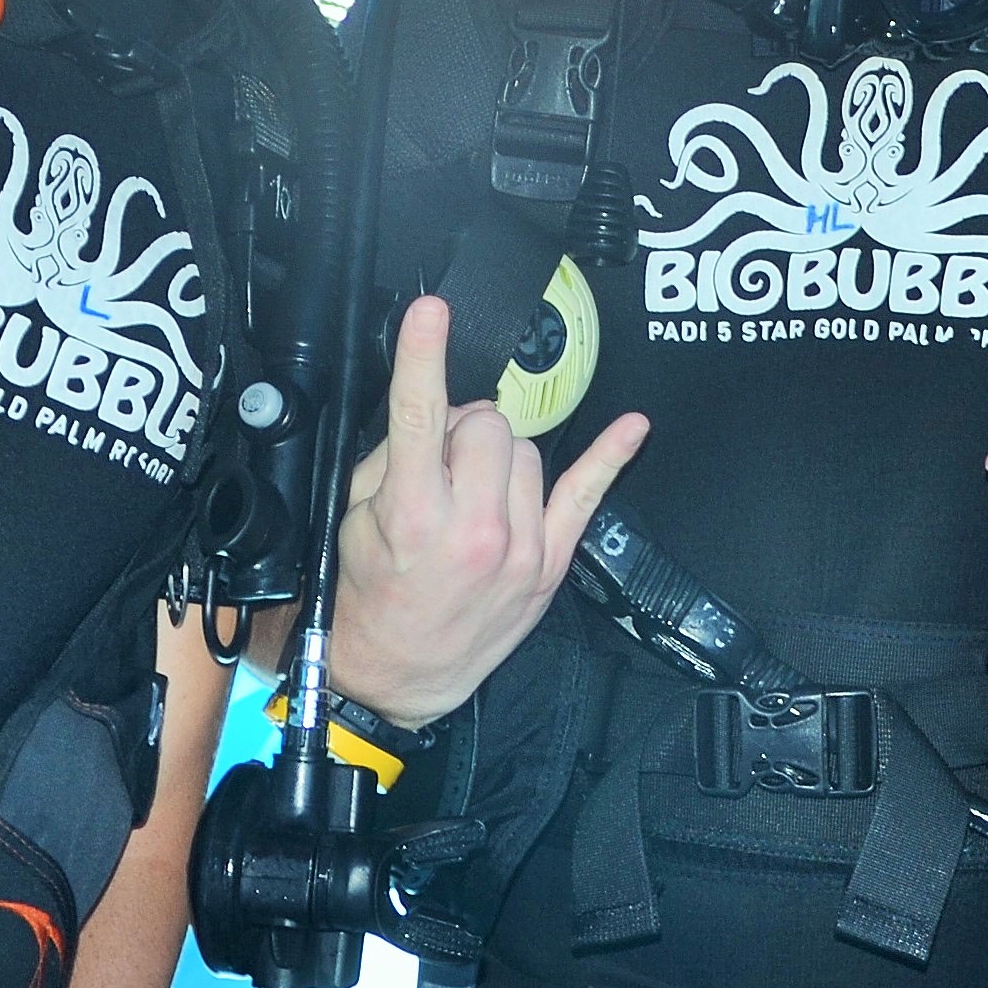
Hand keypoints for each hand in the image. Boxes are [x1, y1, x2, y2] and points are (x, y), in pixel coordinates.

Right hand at [320, 296, 649, 727]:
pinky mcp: (550, 563)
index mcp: (414, 515)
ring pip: (525, 449)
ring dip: (498, 456)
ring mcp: (520, 547)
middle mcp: (474, 529)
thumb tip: (440, 411)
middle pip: (486, 424)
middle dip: (462, 430)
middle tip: (440, 464)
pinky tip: (633, 426)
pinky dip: (610, 457)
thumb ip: (393, 459)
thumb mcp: (354, 522)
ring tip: (471, 494)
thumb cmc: (371, 594)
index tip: (430, 312)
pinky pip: (587, 495)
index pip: (419, 416)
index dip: (423, 357)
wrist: (398, 676)